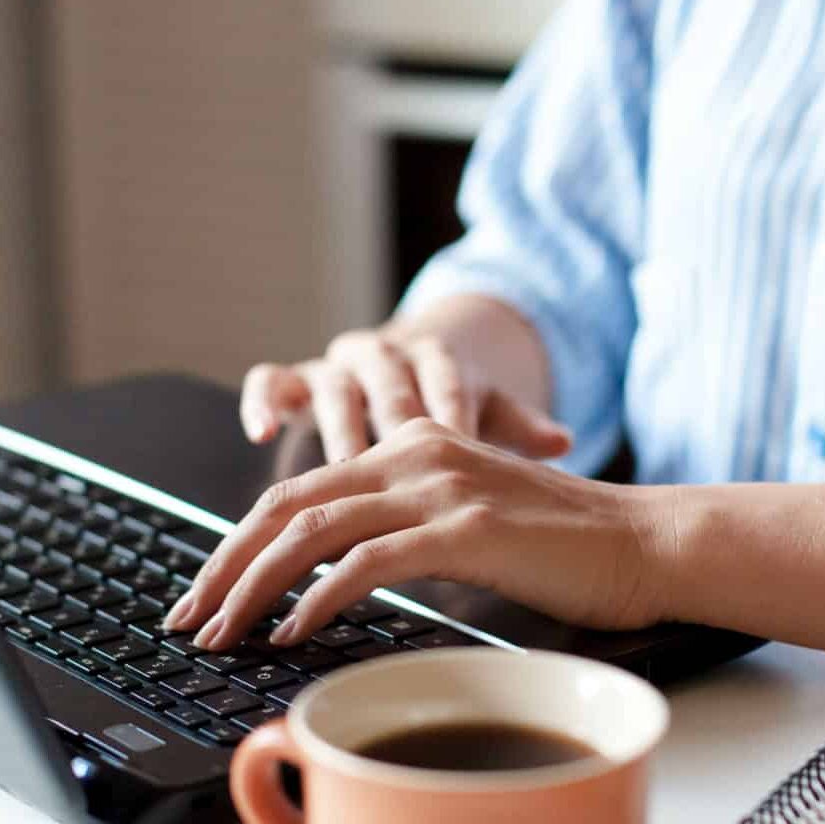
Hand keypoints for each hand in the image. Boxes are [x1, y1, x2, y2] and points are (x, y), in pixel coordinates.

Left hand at [163, 419, 675, 649]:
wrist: (645, 543)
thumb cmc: (562, 548)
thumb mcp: (470, 521)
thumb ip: (408, 529)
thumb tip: (341, 577)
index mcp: (413, 445)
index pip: (300, 491)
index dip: (241, 542)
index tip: (209, 591)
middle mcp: (416, 453)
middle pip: (288, 504)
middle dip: (225, 564)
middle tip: (188, 616)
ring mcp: (440, 487)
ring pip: (313, 530)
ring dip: (254, 586)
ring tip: (221, 633)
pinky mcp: (465, 529)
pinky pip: (366, 562)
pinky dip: (317, 599)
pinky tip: (292, 633)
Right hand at [240, 326, 571, 463]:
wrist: (403, 367)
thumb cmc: (450, 404)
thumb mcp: (487, 412)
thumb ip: (519, 426)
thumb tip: (563, 440)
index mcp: (437, 356)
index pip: (449, 383)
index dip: (455, 415)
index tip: (465, 452)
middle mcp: (384, 355)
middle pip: (389, 387)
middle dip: (394, 426)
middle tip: (402, 469)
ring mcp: (336, 366)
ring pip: (332, 386)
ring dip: (336, 425)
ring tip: (342, 464)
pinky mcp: (294, 379)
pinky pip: (271, 381)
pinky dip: (264, 401)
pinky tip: (261, 432)